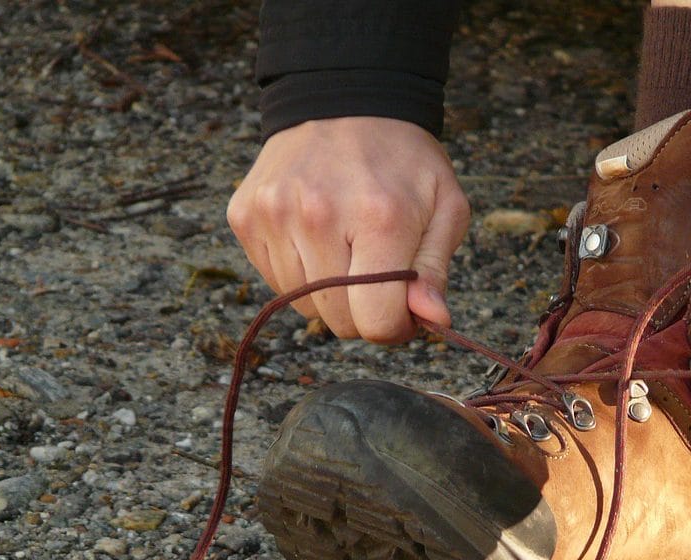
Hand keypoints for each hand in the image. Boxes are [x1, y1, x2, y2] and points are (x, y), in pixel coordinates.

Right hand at [227, 116, 470, 341]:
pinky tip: (317, 237)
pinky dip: (299, 273)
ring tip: (346, 248)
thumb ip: (436, 269)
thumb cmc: (403, 161)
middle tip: (377, 273)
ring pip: (304, 306)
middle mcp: (318, 216)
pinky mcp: (245, 215)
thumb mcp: (445, 207)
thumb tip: (433, 320)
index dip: (394, 327)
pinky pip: (275, 281)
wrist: (346, 101)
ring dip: (330, 293)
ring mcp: (274, 214)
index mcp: (379, 218)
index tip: (404, 310)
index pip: (375, 319)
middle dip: (364, 311)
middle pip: (338, 320)